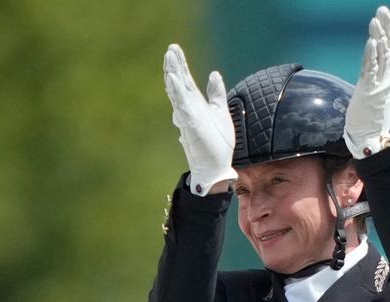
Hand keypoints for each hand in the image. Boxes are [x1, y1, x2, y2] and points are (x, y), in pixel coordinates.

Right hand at [163, 44, 236, 195]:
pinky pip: (181, 104)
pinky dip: (176, 91)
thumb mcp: (220, 112)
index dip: (180, 65)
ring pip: (177, 90)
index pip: (186, 80)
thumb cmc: (216, 142)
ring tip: (169, 57)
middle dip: (174, 65)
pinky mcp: (190, 123)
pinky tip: (173, 78)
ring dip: (173, 73)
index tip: (174, 49)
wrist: (216, 165)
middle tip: (170, 48)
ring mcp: (187, 115)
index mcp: (195, 104)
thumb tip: (214, 74)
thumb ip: (216, 93)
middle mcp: (188, 108)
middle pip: (179, 82)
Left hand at [343, 6, 389, 157]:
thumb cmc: (371, 115)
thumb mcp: (379, 92)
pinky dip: (371, 54)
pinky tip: (371, 42)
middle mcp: (386, 77)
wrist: (369, 137)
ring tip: (375, 21)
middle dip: (387, 27)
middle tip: (383, 9)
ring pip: (381, 55)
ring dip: (378, 37)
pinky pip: (371, 68)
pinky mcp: (369, 90)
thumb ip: (385, 78)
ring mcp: (379, 83)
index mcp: (389, 75)